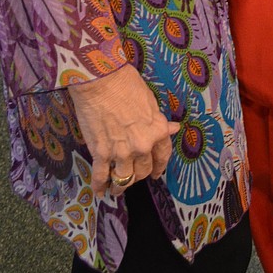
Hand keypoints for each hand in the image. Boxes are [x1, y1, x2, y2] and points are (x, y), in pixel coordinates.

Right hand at [69, 63, 178, 195]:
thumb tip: (172, 128)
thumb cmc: (126, 83)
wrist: (101, 81)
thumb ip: (158, 120)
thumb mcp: (150, 100)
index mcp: (157, 131)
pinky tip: (100, 191)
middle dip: (139, 176)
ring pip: (124, 179)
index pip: (163, 155)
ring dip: (120, 186)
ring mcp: (121, 153)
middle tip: (133, 178)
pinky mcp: (100, 154)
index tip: (156, 174)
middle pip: (143, 171)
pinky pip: (101, 177)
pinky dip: (100, 186)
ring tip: (116, 189)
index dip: (159, 167)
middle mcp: (142, 146)